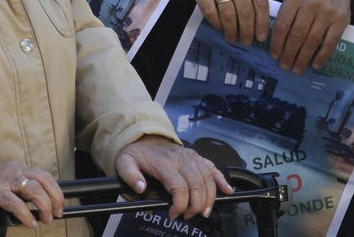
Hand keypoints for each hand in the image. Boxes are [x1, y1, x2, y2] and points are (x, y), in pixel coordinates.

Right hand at [0, 159, 65, 226]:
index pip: (45, 176)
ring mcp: (6, 180)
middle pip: (44, 180)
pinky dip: (26, 215)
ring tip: (46, 219)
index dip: (56, 191)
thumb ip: (21, 190)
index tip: (59, 205)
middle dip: (55, 198)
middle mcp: (15, 171)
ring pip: (34, 189)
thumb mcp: (6, 181)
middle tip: (57, 213)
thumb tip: (36, 207)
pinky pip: (16, 203)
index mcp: (19, 168)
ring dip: (44, 206)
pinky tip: (30, 223)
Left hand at [115, 138, 231, 220]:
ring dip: (209, 198)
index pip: (179, 187)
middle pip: (197, 184)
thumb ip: (130, 175)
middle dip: (196, 205)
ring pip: (207, 178)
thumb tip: (140, 187)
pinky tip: (228, 191)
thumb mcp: (125, 163)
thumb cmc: (137, 154)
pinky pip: (213, 168)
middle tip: (188, 216)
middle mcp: (182, 160)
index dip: (179, 204)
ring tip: (204, 212)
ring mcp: (192, 158)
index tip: (173, 215)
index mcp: (165, 164)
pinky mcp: (198, 158)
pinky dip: (222, 180)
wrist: (146, 138)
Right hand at [187, 0, 269, 45]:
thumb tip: (259, 24)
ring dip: (232, 31)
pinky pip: (211, 12)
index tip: (261, 37)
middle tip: (246, 41)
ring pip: (229, 14)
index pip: (260, 1)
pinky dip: (217, 24)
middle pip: (245, 10)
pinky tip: (220, 28)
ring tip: (233, 38)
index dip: (262, 22)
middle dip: (247, 31)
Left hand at [273, 0, 350, 73]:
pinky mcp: (341, 20)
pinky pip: (330, 42)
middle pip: (297, 35)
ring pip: (312, 41)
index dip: (277, 43)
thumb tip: (276, 41)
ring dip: (303, 58)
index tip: (274, 55)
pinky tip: (315, 64)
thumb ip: (286, 14)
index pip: (282, 25)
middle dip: (289, 54)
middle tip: (284, 66)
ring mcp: (327, 13)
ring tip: (296, 69)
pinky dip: (322, 56)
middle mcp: (311, 5)